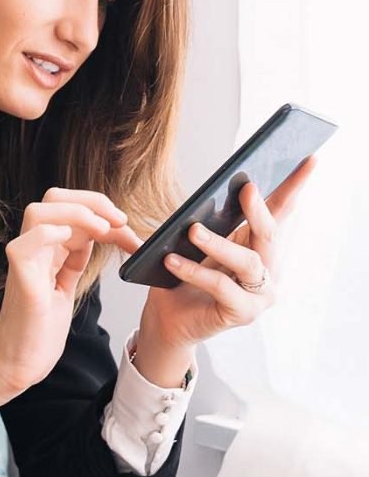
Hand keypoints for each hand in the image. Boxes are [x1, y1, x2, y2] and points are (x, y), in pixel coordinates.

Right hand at [0, 187, 142, 395]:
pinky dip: (48, 234)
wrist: (17, 365)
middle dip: (91, 201)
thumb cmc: (38, 331)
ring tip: (102, 230)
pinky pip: (24, 245)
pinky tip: (71, 240)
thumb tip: (96, 236)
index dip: (101, 210)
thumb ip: (73, 260)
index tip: (126, 226)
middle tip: (118, 221)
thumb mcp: (65, 287)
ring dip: (76, 213)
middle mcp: (33, 251)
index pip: (69, 207)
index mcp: (45, 250)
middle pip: (53, 198)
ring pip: (38, 212)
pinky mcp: (21, 282)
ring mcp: (25, 264)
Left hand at [138, 155, 317, 351]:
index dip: (294, 186)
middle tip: (246, 188)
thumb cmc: (183, 275)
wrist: (168, 318)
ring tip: (193, 230)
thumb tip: (212, 193)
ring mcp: (260, 294)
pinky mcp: (244, 313)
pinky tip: (172, 261)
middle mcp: (267, 269)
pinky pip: (220, 286)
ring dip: (218, 244)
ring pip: (248, 261)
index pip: (280, 211)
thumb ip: (209, 220)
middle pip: (270, 234)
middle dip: (259, 210)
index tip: (308, 159)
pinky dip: (195, 271)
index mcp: (259, 245)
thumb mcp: (195, 241)